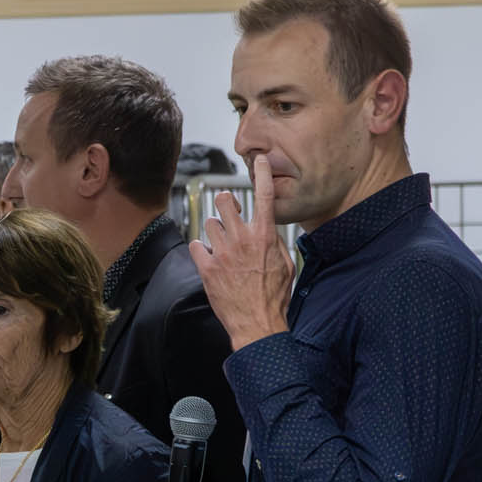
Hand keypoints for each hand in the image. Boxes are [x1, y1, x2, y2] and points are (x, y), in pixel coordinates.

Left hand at [188, 154, 296, 350]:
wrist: (257, 322)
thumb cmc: (274, 295)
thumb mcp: (285, 264)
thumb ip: (275, 242)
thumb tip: (268, 231)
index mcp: (265, 236)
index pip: (265, 196)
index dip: (262, 174)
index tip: (260, 159)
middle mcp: (242, 239)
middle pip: (225, 203)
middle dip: (224, 203)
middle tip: (226, 208)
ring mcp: (223, 253)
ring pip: (209, 224)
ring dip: (214, 229)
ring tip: (221, 242)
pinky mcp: (207, 268)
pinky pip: (196, 245)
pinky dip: (201, 248)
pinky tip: (209, 257)